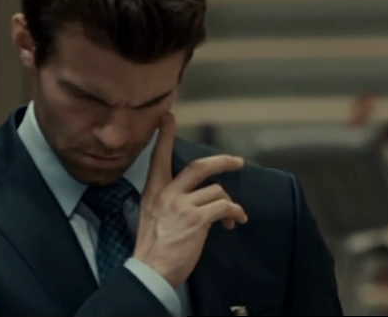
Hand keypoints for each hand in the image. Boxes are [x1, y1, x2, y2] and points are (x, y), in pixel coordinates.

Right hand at [132, 113, 247, 287]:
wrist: (149, 271)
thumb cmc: (153, 247)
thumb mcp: (150, 215)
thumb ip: (167, 200)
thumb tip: (191, 196)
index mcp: (154, 191)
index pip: (159, 156)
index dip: (165, 135)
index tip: (168, 116)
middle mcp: (167, 193)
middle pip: (200, 166)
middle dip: (223, 161)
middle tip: (237, 162)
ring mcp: (182, 205)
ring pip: (217, 191)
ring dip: (229, 203)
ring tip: (231, 217)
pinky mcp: (197, 219)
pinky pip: (224, 206)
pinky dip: (234, 213)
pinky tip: (235, 222)